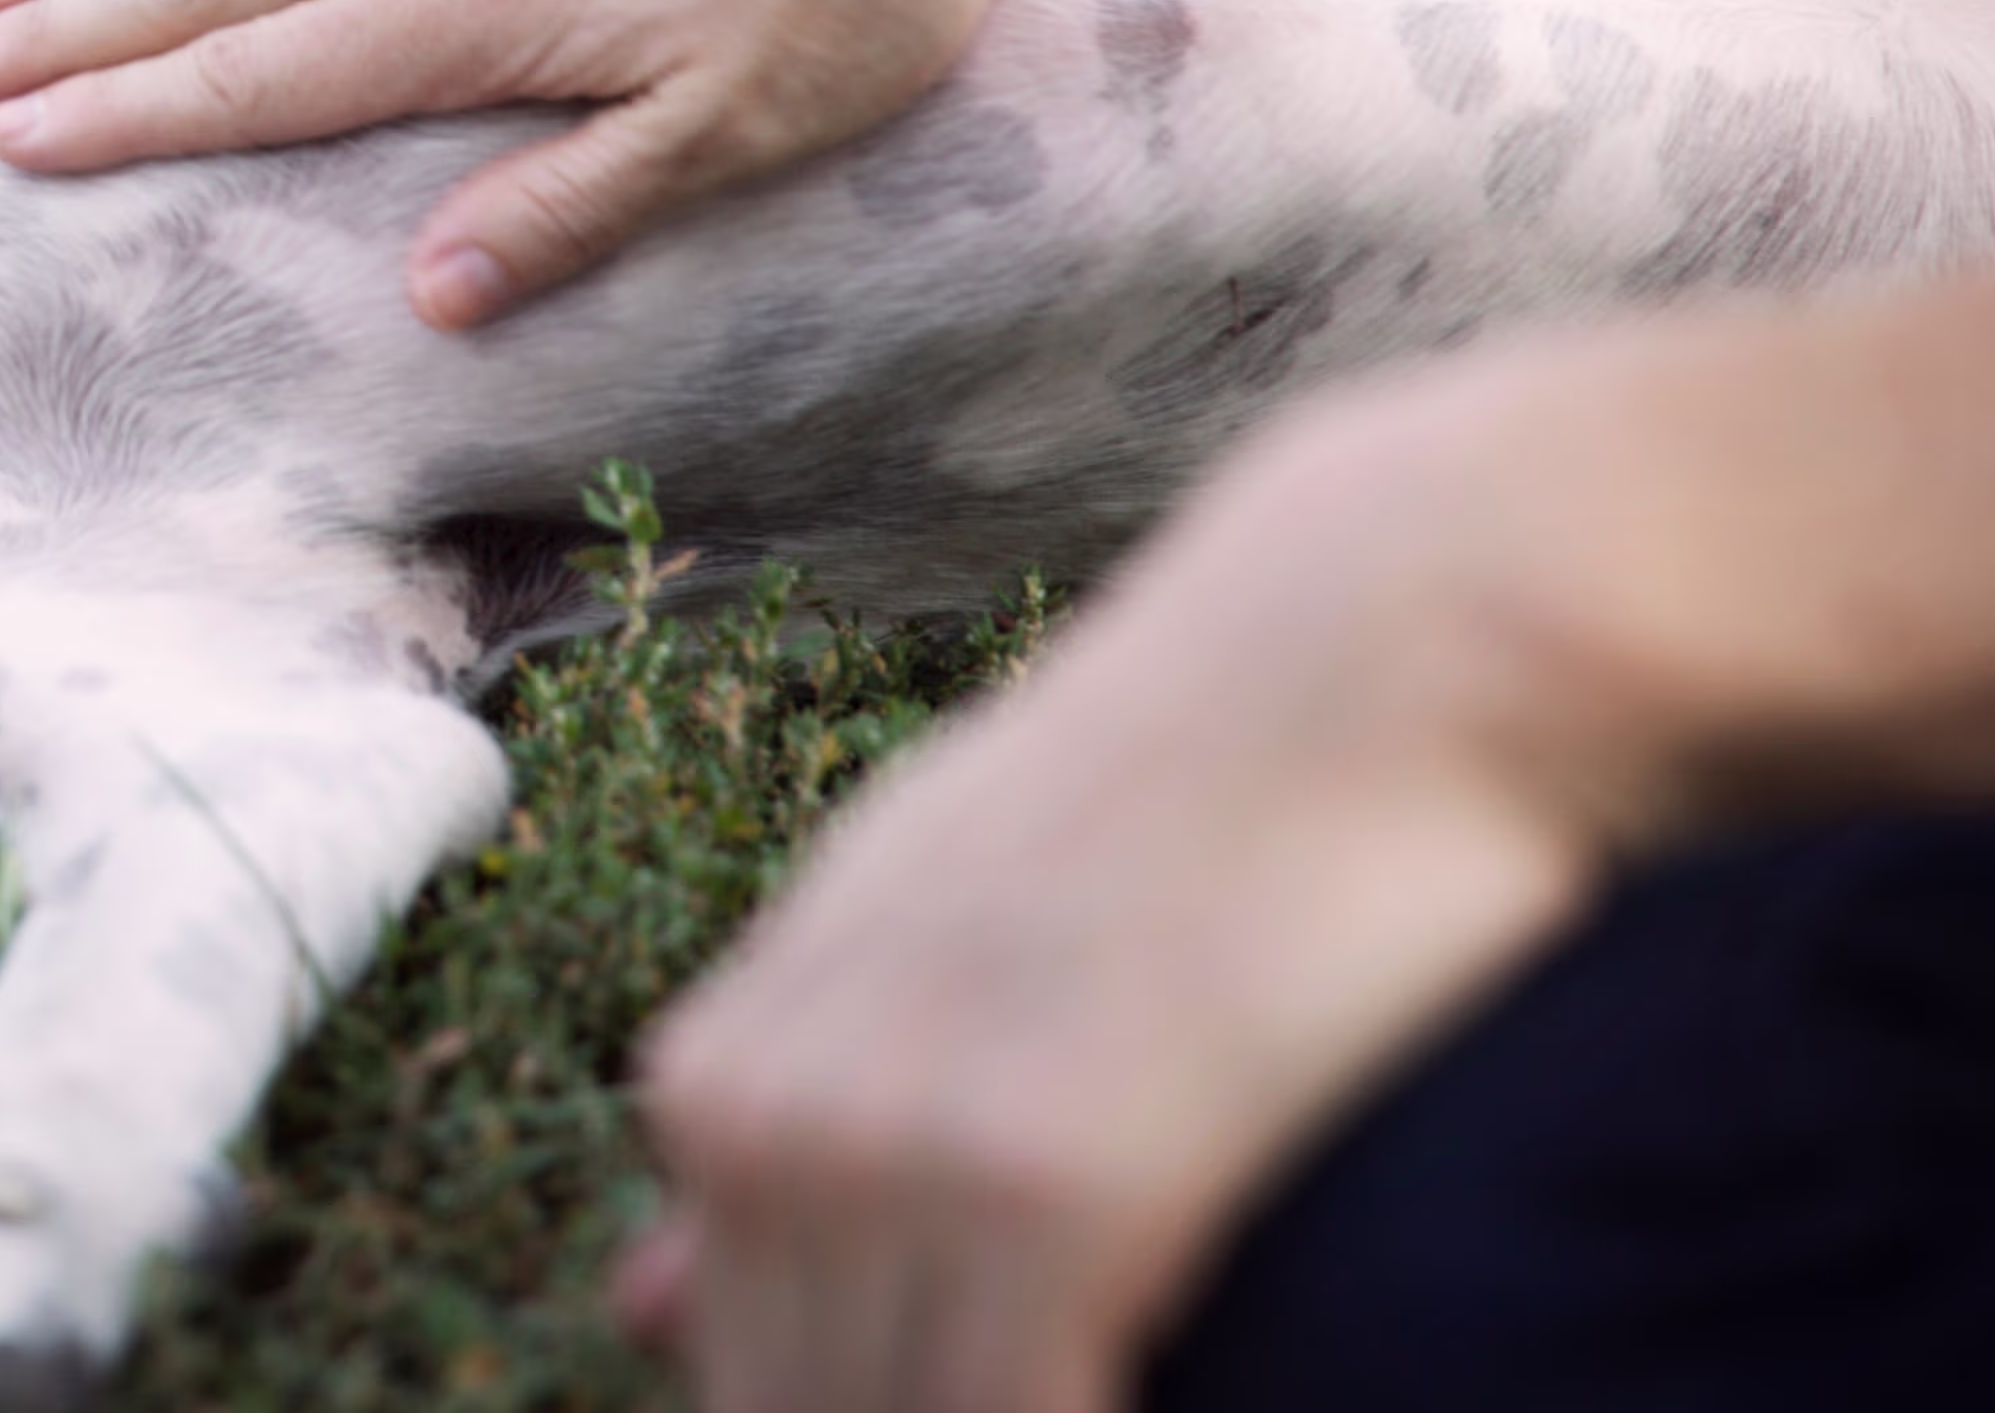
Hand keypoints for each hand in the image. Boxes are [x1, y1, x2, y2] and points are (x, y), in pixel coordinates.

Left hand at [616, 368, 1625, 1412]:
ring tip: (1108, 1375)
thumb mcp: (913, 936)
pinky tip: (1170, 1411)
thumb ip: (780, 1117)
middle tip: (1046, 1369)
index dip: (821, 1407)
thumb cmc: (1164, 806)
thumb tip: (629, 1308)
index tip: (949, 1381)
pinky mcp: (1058, 1182)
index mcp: (726, 1075)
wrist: (1365, 656)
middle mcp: (772, 1114)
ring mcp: (902, 1146)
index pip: (730, 1367)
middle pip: (794, 1408)